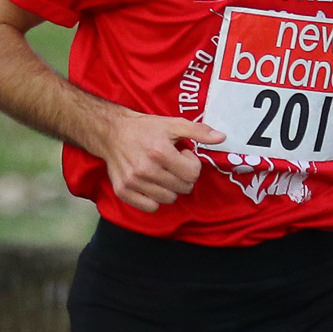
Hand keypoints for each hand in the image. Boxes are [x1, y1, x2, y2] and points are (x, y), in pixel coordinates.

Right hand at [93, 111, 222, 212]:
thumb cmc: (144, 128)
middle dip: (182, 176)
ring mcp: (133, 182)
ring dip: (169, 188)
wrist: (111, 132)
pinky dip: (154, 199)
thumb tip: (221, 137)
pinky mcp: (123, 191)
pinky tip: (150, 184)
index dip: (191, 164)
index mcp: (160, 152)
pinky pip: (151, 207)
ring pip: (169, 199)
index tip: (181, 154)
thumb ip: (198, 131)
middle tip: (170, 163)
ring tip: (160, 172)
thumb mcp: (173, 124)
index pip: (193, 174)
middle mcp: (146, 170)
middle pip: (183, 188)